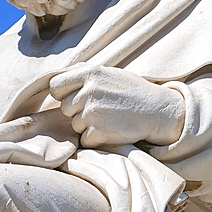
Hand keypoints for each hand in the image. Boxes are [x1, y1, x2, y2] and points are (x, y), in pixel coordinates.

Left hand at [49, 66, 184, 148]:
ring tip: (108, 119)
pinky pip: (85, 139)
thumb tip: (63, 71)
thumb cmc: (133, 91)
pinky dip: (96, 138)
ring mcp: (92, 113)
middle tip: (100, 109)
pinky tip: (111, 130)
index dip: (62, 93)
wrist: (157, 111)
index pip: (55, 85)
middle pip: (65, 108)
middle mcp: (89, 91)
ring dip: (88, 125)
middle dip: (77, 111)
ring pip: (75, 125)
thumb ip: (86, 71)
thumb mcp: (111, 72)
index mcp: (90, 73)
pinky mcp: (98, 132)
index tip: (73, 97)